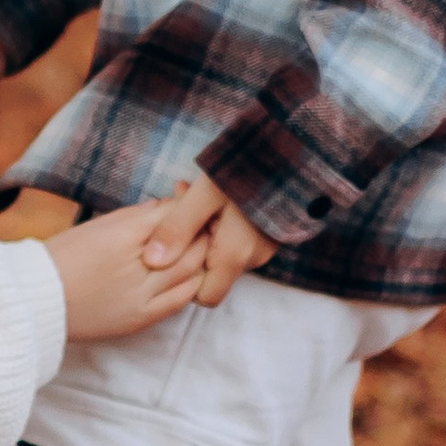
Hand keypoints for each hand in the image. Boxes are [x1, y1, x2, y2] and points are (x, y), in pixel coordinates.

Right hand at [50, 198, 213, 342]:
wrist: (34, 301)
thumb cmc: (61, 257)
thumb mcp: (96, 226)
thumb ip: (135, 216)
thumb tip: (166, 206)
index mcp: (123, 234)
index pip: (174, 214)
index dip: (188, 204)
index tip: (191, 199)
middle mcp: (137, 265)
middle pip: (190, 242)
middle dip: (203, 228)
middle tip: (207, 220)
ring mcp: (142, 295)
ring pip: (192, 270)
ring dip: (203, 255)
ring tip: (202, 245)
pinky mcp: (141, 318)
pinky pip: (181, 300)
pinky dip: (192, 283)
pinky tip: (192, 274)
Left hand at [143, 169, 276, 308]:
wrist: (293, 148)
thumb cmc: (248, 168)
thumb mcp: (204, 193)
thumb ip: (177, 228)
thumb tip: (152, 262)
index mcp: (236, 255)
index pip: (205, 297)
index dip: (184, 279)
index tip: (173, 242)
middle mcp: (253, 258)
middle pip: (211, 273)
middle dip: (190, 245)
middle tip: (179, 205)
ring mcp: (263, 247)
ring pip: (222, 254)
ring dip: (202, 229)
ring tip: (191, 193)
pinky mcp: (267, 233)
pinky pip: (235, 240)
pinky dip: (218, 223)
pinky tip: (211, 195)